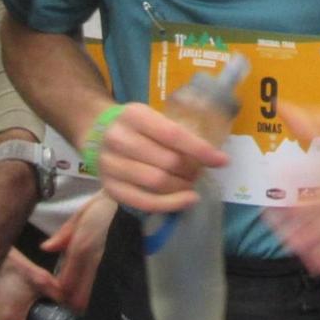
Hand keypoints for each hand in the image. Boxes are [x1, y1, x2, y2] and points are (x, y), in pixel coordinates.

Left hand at [43, 192, 117, 311]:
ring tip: (85, 294)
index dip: (60, 292)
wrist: (138, 202)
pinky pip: (111, 289)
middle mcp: (96, 261)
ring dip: (88, 300)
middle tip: (71, 296)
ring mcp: (112, 266)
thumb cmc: (108, 205)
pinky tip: (100, 289)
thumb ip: (63, 234)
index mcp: (82, 246)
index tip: (59, 289)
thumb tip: (46, 248)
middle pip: (79, 298)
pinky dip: (103, 294)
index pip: (65, 283)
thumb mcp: (82, 213)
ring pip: (95, 298)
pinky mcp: (126, 268)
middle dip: (73, 301)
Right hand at [92, 103, 226, 213]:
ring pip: (156, 182)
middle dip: (191, 171)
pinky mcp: (109, 187)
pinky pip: (142, 201)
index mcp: (134, 115)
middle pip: (167, 162)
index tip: (222, 161)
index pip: (173, 134)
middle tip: (199, 174)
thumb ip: (176, 133)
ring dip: (181, 188)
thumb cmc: (136, 127)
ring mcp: (110, 164)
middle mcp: (118, 138)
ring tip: (191, 186)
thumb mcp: (153, 118)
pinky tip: (185, 200)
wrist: (97, 132)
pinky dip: (169, 204)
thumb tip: (213, 156)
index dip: (200, 150)